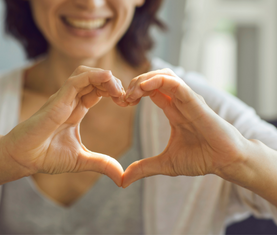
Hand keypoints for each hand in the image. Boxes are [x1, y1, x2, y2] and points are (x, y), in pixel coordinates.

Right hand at [1, 66, 126, 185]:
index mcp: (76, 110)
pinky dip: (93, 76)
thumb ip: (102, 164)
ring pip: (86, 74)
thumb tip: (122, 178)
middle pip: (95, 79)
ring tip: (118, 90)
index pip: (98, 90)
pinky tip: (108, 79)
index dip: (114, 92)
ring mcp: (63, 98)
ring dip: (105, 77)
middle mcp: (70, 101)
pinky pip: (76, 80)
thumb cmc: (45, 156)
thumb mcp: (81, 160)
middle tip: (126, 97)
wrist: (23, 158)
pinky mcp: (57, 100)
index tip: (127, 103)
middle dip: (113, 83)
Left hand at [122, 69, 249, 186]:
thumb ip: (143, 168)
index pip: (150, 90)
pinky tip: (143, 87)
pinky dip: (158, 81)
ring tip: (132, 92)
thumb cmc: (202, 159)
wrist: (226, 162)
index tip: (121, 103)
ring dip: (144, 79)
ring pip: (164, 76)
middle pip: (154, 78)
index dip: (133, 92)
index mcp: (172, 110)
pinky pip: (176, 85)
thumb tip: (122, 181)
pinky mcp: (195, 103)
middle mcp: (179, 102)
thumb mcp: (165, 164)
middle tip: (123, 97)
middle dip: (135, 83)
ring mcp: (187, 100)